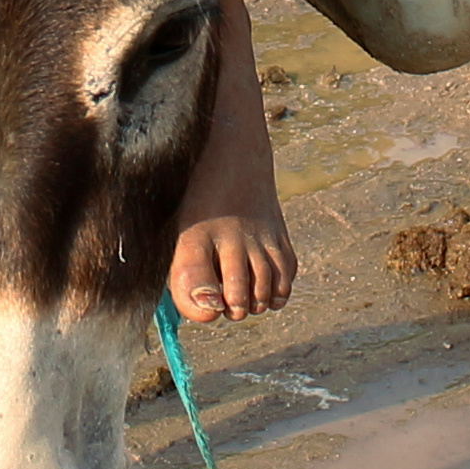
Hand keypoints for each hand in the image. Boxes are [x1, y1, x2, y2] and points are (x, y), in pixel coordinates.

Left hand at [171, 203, 293, 324]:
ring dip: (259, 302)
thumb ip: (188, 274)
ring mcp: (259, 233)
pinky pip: (286, 270)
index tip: (213, 308)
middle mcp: (229, 234)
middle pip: (237, 287)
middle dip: (236, 308)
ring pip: (266, 282)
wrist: (235, 158)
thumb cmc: (202, 209)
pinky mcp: (280, 232)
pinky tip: (269, 293)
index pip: (194, 274)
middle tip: (232, 309)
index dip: (202, 302)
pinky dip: (280, 289)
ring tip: (249, 304)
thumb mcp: (183, 233)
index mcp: (195, 235)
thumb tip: (208, 311)